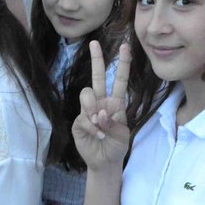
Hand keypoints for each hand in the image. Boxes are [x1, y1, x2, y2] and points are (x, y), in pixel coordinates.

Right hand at [71, 41, 130, 169]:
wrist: (105, 161)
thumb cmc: (117, 146)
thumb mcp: (123, 134)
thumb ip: (114, 122)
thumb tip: (101, 113)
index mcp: (116, 103)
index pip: (119, 80)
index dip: (123, 64)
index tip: (125, 47)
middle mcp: (101, 102)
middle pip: (97, 77)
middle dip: (97, 59)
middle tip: (94, 43)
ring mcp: (88, 111)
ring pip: (87, 95)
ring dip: (94, 109)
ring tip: (101, 126)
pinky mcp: (79, 121)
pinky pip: (83, 117)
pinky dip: (91, 126)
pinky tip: (97, 135)